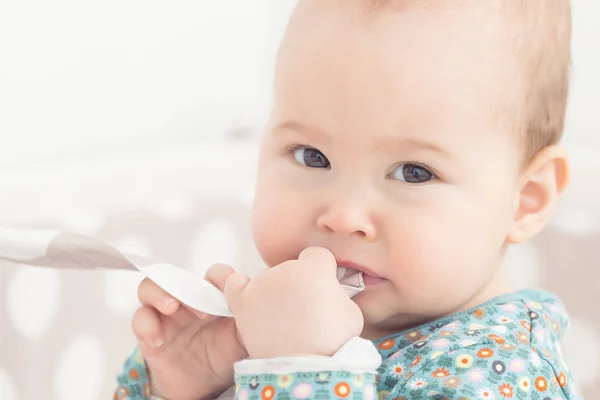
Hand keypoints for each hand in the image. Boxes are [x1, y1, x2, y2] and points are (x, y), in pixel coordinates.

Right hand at [132, 264, 246, 399]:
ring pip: (149, 288)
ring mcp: (166, 316)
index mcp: (211, 297)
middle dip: (186, 287)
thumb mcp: (243, 337)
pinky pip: (140, 320)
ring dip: (159, 294)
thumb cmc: (225, 354)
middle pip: (176, 276)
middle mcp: (186, 301)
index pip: (213, 274)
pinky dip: (147, 326)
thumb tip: (255, 296)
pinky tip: (159, 340)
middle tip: (202, 310)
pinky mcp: (150, 335)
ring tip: (172, 308)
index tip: (227, 287)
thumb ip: (249, 316)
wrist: (206, 386)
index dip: (219, 276)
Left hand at [225, 247, 363, 358]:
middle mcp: (286, 270)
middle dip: (299, 285)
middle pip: (292, 268)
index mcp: (314, 268)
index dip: (321, 271)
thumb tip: (329, 291)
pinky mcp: (243, 301)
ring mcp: (262, 283)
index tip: (322, 287)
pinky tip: (248, 297)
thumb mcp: (350, 312)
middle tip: (304, 311)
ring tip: (283, 319)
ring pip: (269, 278)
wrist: (303, 367)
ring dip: (275, 293)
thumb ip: (336, 293)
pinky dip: (239, 286)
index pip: (316, 256)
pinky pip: (234, 281)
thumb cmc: (331, 343)